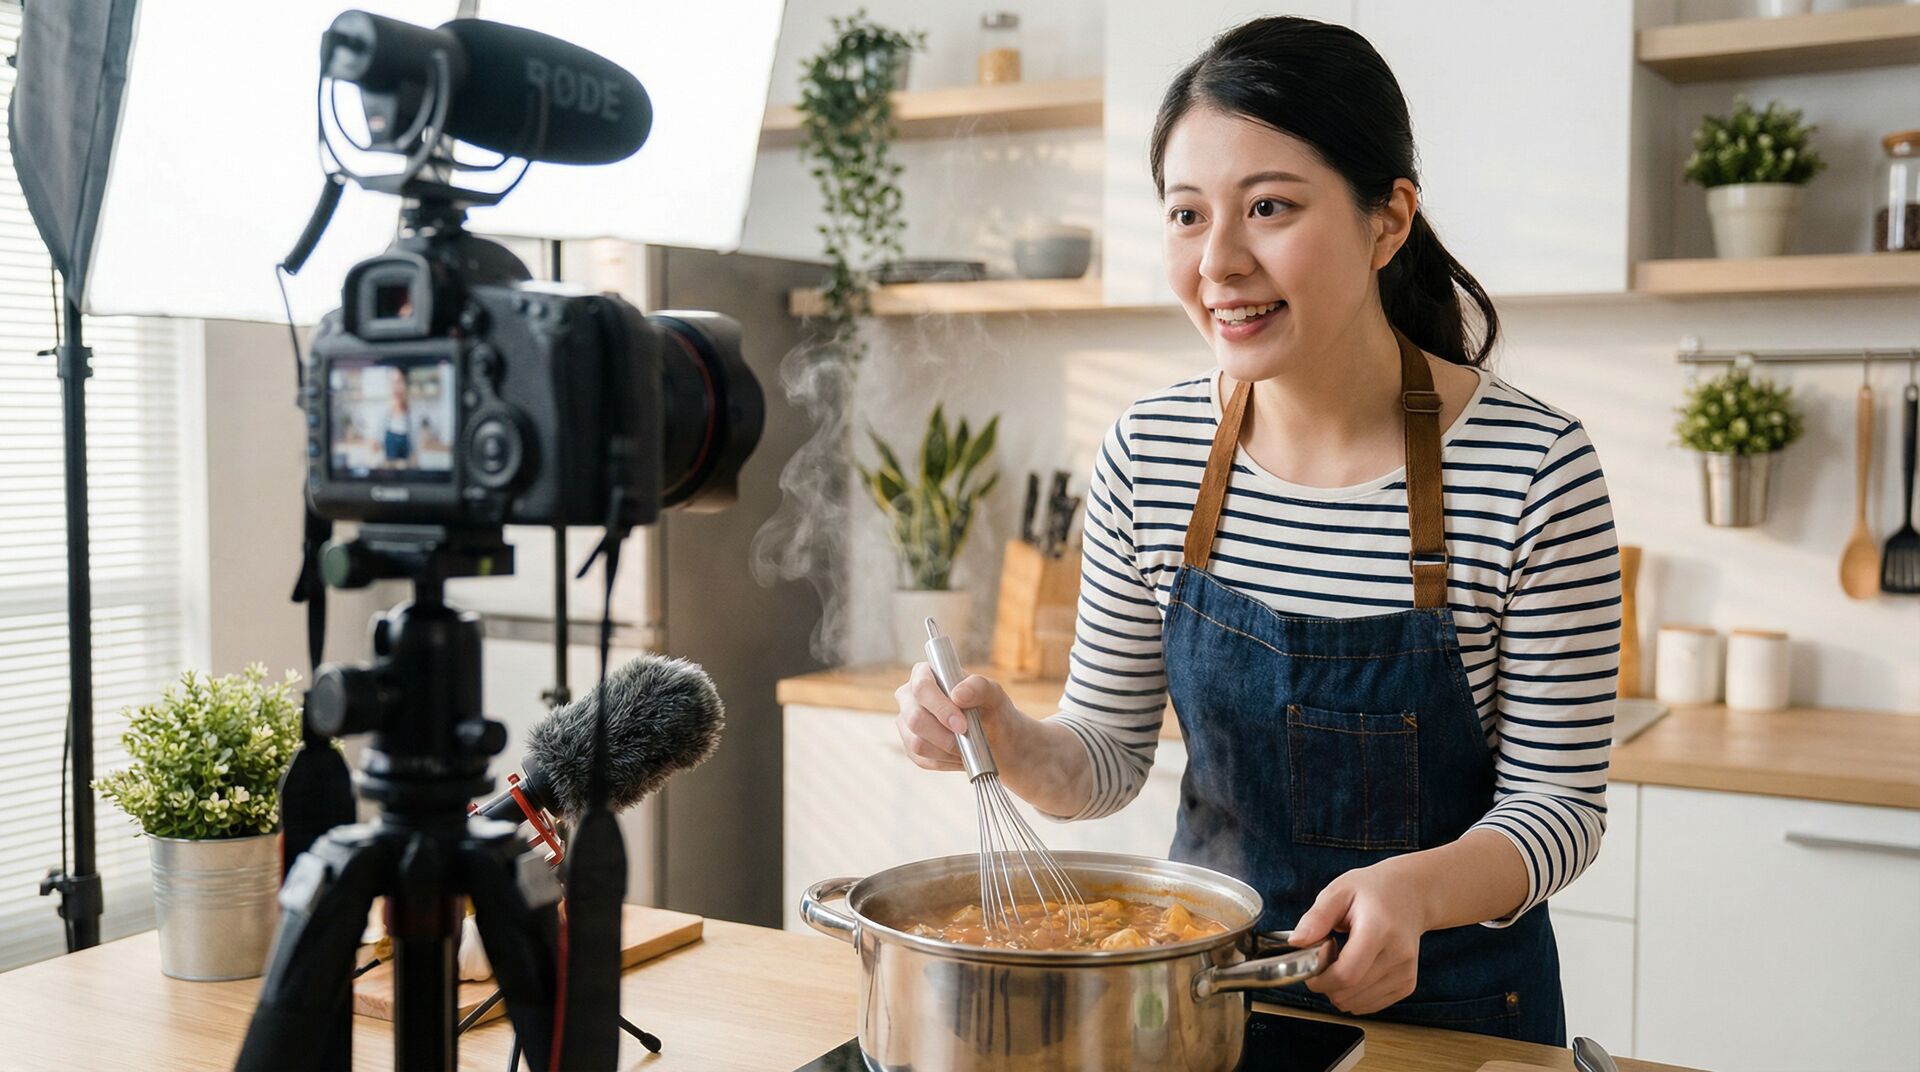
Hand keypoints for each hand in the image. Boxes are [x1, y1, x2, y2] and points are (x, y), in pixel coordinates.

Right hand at [894, 663, 1025, 771]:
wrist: (994, 737)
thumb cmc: (991, 709)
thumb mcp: (994, 694)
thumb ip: (979, 687)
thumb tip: (958, 694)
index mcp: (924, 674)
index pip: (922, 688)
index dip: (940, 708)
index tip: (962, 725)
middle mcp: (909, 697)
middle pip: (915, 718)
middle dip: (944, 735)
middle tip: (968, 739)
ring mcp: (906, 723)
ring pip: (916, 743)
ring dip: (947, 750)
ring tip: (967, 747)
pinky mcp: (910, 746)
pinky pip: (922, 759)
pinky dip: (945, 761)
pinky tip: (960, 755)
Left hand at [1289, 860, 1429, 1015]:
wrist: (1411, 894)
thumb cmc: (1373, 891)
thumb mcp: (1339, 891)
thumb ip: (1316, 918)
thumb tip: (1296, 942)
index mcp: (1379, 930)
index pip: (1346, 974)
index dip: (1321, 979)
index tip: (1310, 968)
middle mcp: (1397, 955)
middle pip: (1350, 992)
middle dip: (1326, 984)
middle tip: (1324, 960)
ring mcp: (1405, 973)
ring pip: (1358, 1003)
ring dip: (1340, 991)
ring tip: (1342, 961)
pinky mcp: (1407, 985)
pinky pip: (1370, 1004)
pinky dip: (1355, 995)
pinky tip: (1356, 971)